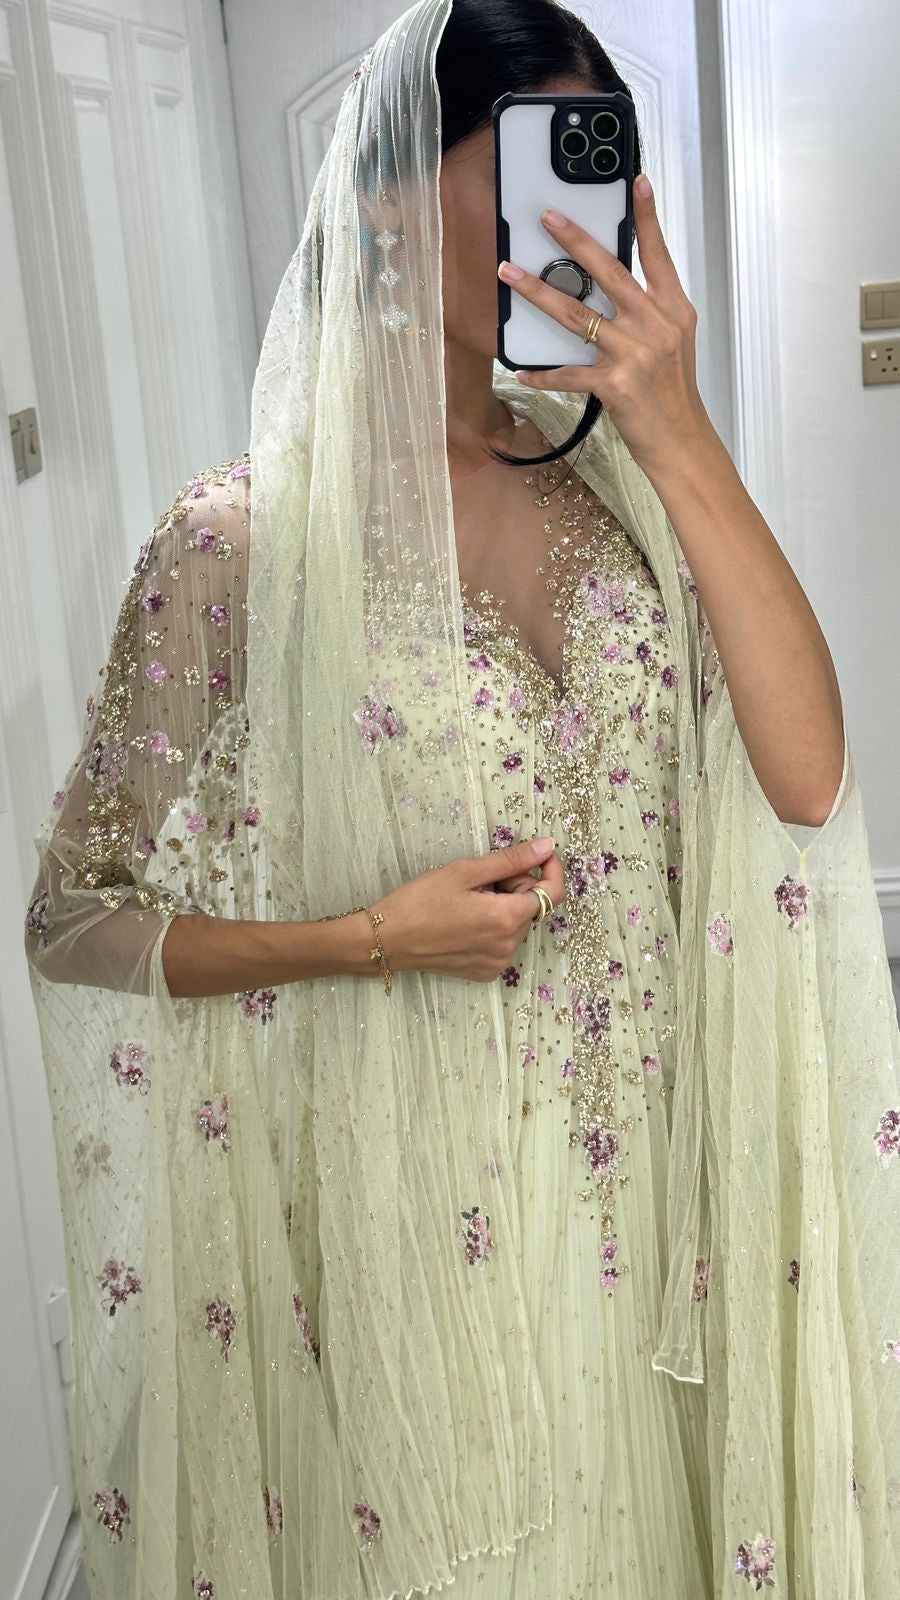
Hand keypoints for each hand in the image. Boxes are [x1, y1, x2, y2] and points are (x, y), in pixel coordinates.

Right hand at [369, 836, 565, 982]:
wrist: (387, 940)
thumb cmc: (420, 901)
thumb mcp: (465, 872)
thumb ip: (510, 860)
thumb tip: (546, 846)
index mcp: (506, 919)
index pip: (552, 893)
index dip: (551, 868)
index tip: (540, 852)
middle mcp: (508, 946)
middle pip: (532, 907)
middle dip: (516, 886)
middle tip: (482, 878)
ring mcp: (497, 962)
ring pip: (517, 924)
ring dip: (504, 906)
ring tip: (469, 900)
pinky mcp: (485, 972)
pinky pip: (503, 942)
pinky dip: (494, 926)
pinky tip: (465, 920)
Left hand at [497, 174, 713, 476]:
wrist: (681, 440)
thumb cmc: (673, 392)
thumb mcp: (673, 341)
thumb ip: (647, 311)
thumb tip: (608, 288)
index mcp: (672, 309)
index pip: (658, 254)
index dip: (647, 217)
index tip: (636, 182)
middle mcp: (655, 325)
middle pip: (609, 273)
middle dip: (575, 241)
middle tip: (547, 218)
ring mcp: (634, 354)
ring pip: (577, 314)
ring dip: (538, 292)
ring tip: (510, 273)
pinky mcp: (615, 385)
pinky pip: (569, 373)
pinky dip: (543, 374)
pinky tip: (522, 371)